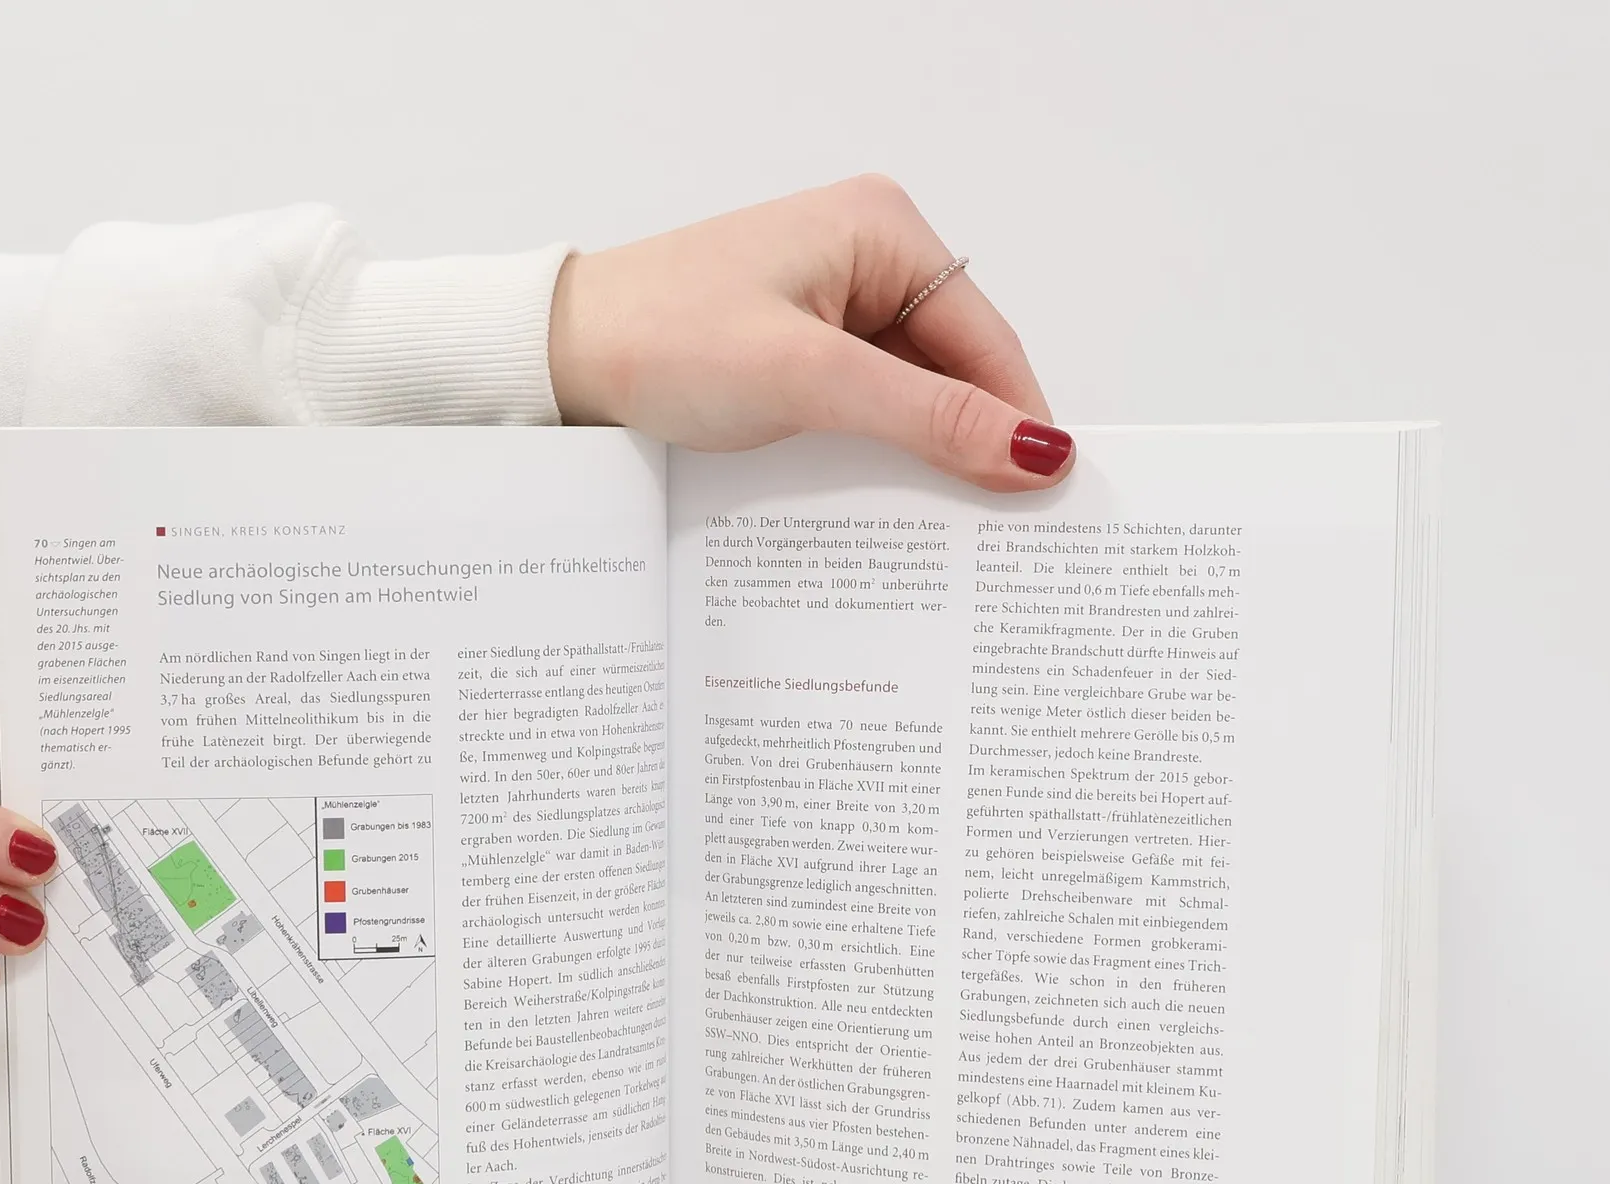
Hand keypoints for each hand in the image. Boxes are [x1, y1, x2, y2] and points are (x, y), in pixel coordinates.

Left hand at [548, 175, 1071, 490]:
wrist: (562, 355)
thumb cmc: (664, 339)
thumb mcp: (808, 381)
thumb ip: (927, 416)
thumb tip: (1033, 448)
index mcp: (883, 229)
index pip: (985, 338)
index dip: (1018, 418)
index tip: (1047, 496)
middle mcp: (866, 255)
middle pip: (955, 366)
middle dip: (973, 440)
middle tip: (1003, 528)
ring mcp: (830, 303)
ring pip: (911, 393)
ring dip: (923, 453)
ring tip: (946, 526)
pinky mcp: (798, 348)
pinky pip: (865, 405)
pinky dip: (877, 451)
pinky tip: (882, 501)